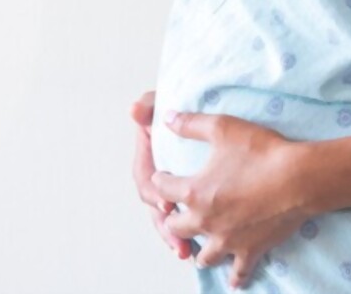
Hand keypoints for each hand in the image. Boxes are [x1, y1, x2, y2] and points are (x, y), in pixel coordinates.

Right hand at [130, 91, 192, 260]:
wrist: (215, 106)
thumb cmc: (188, 102)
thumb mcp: (169, 100)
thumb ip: (151, 104)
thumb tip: (134, 110)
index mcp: (151, 153)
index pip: (145, 178)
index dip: (153, 193)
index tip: (165, 204)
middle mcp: (160, 171)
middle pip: (155, 205)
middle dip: (164, 225)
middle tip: (178, 240)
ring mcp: (174, 183)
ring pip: (168, 216)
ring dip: (174, 235)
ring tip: (185, 251)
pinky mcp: (192, 191)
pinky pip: (187, 216)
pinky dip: (189, 231)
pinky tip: (196, 247)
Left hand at [151, 111, 308, 289]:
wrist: (296, 178)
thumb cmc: (260, 151)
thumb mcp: (222, 128)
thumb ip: (191, 124)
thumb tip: (166, 118)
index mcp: (194, 192)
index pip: (163, 189)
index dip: (161, 179)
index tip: (163, 175)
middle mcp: (205, 221)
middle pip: (176, 227)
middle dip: (173, 216)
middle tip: (178, 209)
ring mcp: (227, 240)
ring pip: (202, 256)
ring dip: (198, 247)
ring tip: (201, 240)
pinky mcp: (249, 251)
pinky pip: (237, 273)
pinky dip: (233, 275)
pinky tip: (232, 277)